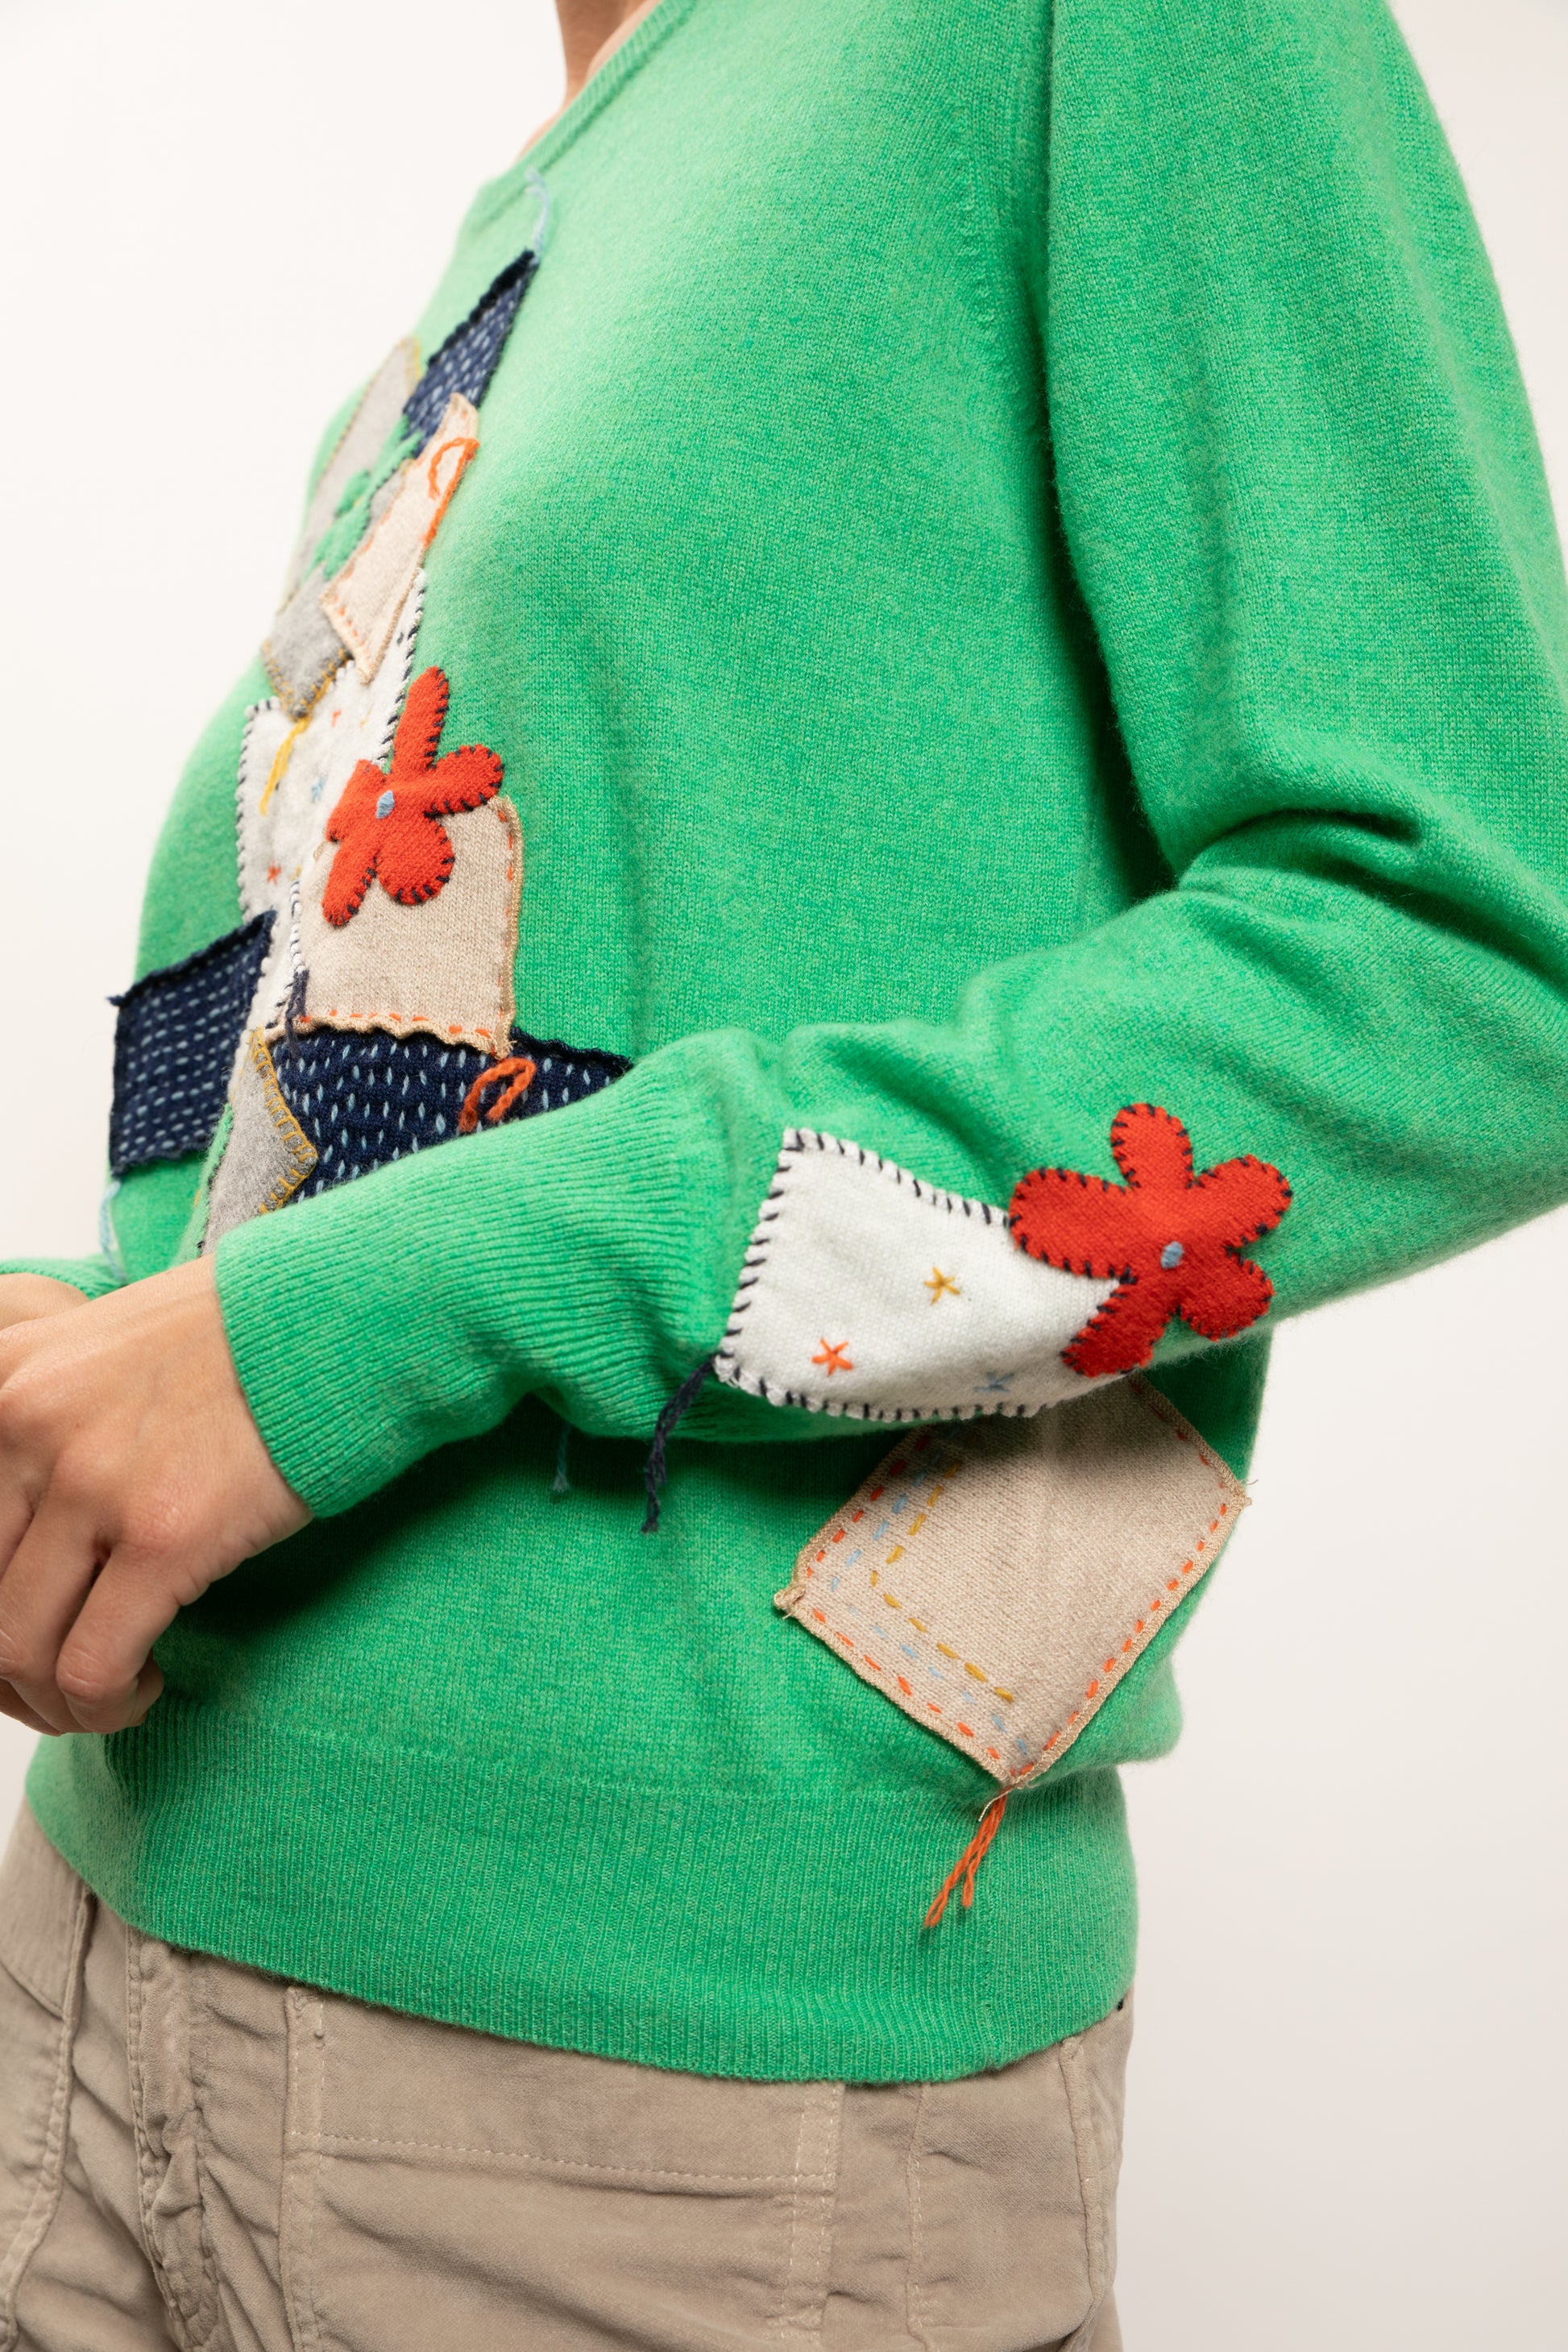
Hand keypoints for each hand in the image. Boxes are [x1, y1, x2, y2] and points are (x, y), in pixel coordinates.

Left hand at [0, 1258, 309, 1736]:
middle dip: (13, 1669)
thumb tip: (37, 1528)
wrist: (336, 1320)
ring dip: (59, 1699)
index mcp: (3, 1381)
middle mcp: (25, 1426)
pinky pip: (93, 1666)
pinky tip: (149, 1683)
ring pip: (18, 1647)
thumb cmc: (243, 1337)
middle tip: (64, 1684)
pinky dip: (108, 1701)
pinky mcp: (162, 1535)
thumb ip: (49, 1421)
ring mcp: (89, 1481)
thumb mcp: (102, 1350)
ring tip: (109, 1693)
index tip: (26, 1631)